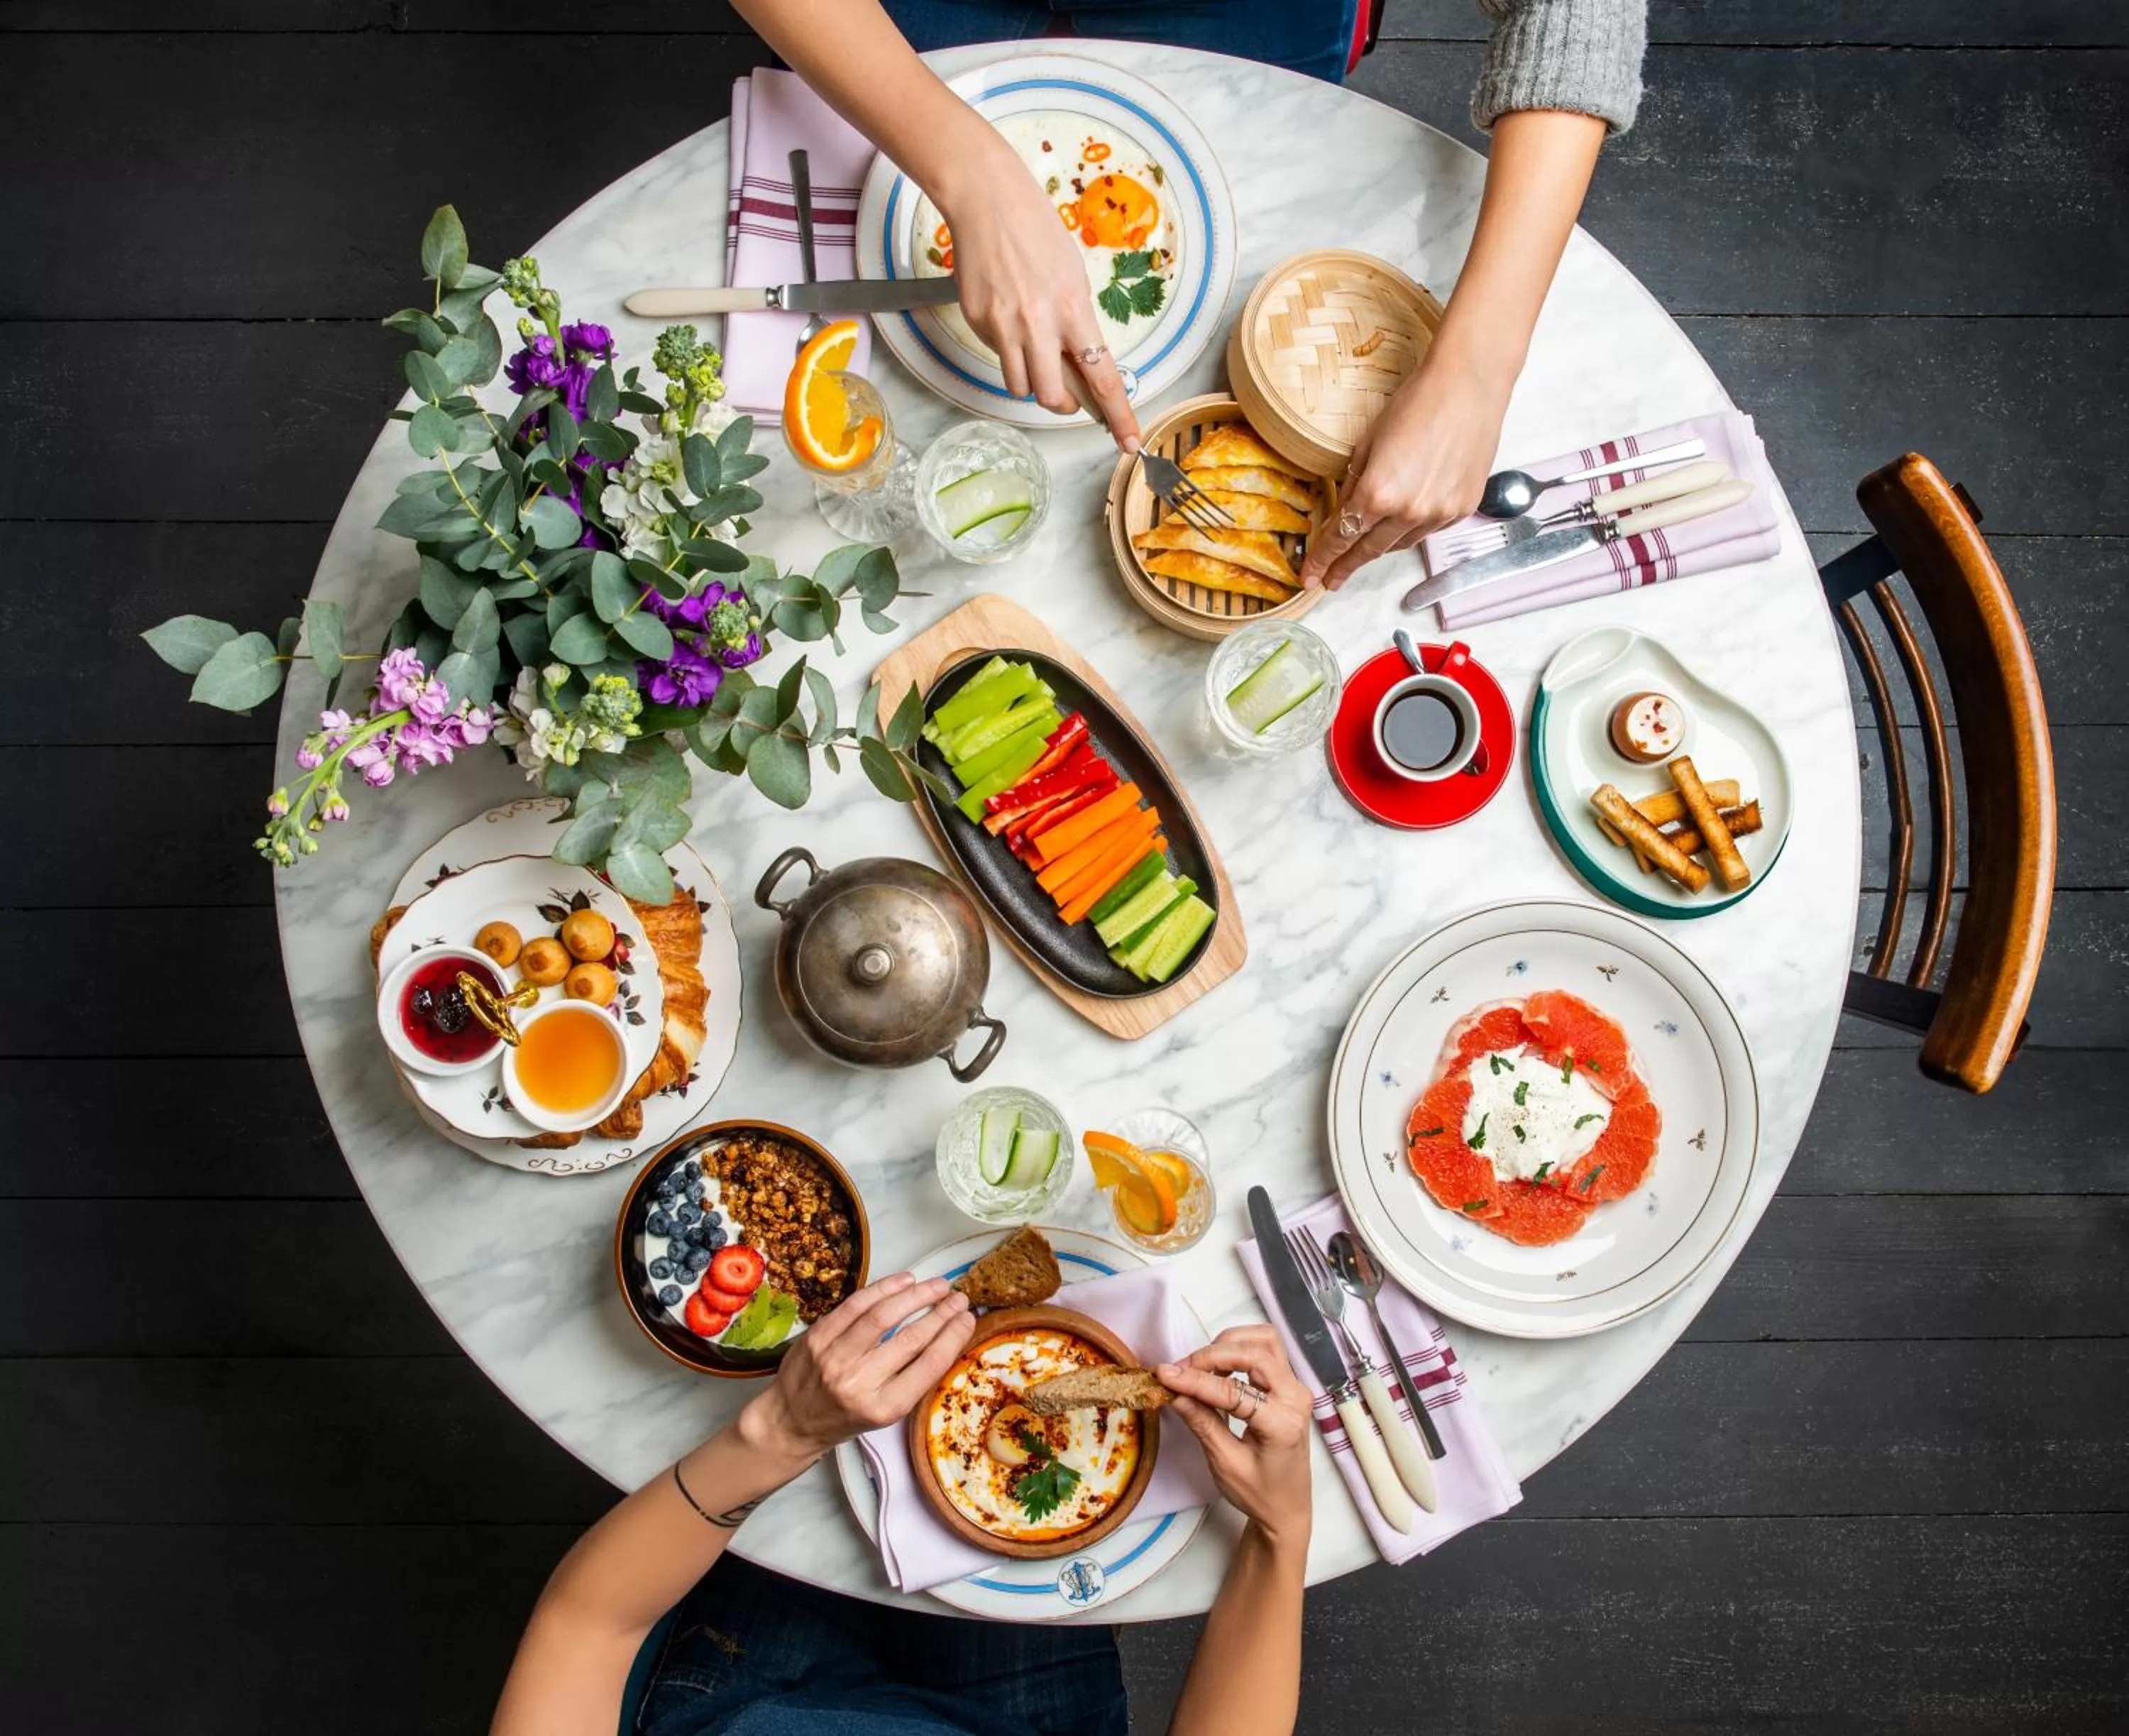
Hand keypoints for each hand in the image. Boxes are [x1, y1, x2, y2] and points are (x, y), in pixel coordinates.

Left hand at [739, 1274, 974, 1464]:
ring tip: (937, 1285)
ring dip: (916, 1295)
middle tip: (959, 1297)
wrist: (791, 1422)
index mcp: (883, 1408)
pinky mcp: (817, 1337)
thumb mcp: (884, 1413)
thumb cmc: (843, 1418)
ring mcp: (835, 1358)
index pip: (929, 1365)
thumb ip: (912, 1377)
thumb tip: (946, 1334)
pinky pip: (855, 1305)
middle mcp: (859, 1383)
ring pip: (883, 1315)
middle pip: (910, 1338)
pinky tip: (904, 1281)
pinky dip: (883, 1289)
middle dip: (941, 1313)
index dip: (953, 1337)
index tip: (968, 1318)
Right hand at [930, 131, 1140, 449]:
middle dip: (1063, 405)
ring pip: (1020, 386)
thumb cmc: (1036, 233)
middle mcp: (1040, 324)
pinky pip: (996, 356)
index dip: (1118, 415)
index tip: (1129, 441)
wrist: (988, 201)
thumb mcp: (1072, 276)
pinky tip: (1005, 316)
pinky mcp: (978, 321)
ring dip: (1031, 381)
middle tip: (1067, 397)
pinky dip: (1006, 351)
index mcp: (1074, 310)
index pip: (1103, 376)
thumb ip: (1076, 323)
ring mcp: (1005, 325)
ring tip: (1032, 350)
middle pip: (1053, 397)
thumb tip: (1079, 364)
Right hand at [1158, 1326, 1312, 1550]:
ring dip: (1228, 1345)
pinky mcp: (1289, 1384)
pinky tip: (1218, 1369)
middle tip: (1181, 1370)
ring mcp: (1296, 1388)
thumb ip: (1202, 1423)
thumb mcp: (1225, 1464)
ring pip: (1263, 1341)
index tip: (1165, 1374)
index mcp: (1283, 1424)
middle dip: (1213, 1355)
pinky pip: (1266, 1350)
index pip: (1234, 1391)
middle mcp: (1296, 1398)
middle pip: (1255, 1352)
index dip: (1196, 1380)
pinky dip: (1238, 1350)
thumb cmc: (1259, 1493)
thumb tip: (1174, 1391)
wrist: (1288, 1508)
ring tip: (1200, 1367)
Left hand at [1299, 345, 1513, 591]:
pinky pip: (1428, 531)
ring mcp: (1439, 514)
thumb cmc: (1417, 402)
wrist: (1469, 386)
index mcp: (1378, 493)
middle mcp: (1409, 511)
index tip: (1311, 577)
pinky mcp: (1461, 510)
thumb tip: (1342, 511)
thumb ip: (1353, 484)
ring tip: (1364, 549)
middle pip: (1369, 550)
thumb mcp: (1368, 442)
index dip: (1323, 560)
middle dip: (1345, 567)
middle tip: (1330, 580)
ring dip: (1378, 547)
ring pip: (1400, 544)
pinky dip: (1411, 529)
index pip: (1341, 537)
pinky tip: (1403, 522)